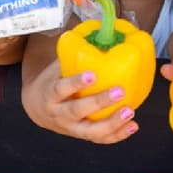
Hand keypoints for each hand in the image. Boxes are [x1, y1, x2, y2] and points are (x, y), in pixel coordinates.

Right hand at [23, 61, 138, 143]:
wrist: (38, 109)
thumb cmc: (52, 82)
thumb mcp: (55, 69)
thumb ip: (73, 57)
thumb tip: (100, 33)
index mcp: (50, 95)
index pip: (61, 89)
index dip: (76, 83)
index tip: (92, 74)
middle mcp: (59, 114)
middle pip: (77, 111)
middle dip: (99, 102)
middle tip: (119, 91)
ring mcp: (71, 128)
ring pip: (91, 131)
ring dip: (112, 123)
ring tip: (129, 111)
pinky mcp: (82, 136)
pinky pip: (100, 139)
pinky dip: (118, 135)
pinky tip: (133, 126)